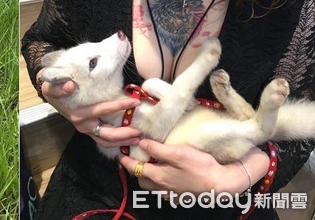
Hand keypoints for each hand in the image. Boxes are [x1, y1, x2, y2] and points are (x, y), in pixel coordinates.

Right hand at [38, 70, 142, 147]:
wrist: (51, 93)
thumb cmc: (54, 87)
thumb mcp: (51, 85)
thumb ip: (58, 87)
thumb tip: (69, 86)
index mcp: (78, 114)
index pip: (102, 110)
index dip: (119, 106)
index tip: (135, 101)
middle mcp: (83, 125)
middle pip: (107, 134)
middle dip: (124, 133)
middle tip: (140, 131)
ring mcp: (86, 130)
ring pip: (106, 142)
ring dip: (122, 142)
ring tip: (137, 139)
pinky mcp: (89, 131)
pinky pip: (104, 141)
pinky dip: (116, 143)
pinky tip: (128, 140)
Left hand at [118, 139, 268, 194]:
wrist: (221, 184)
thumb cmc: (200, 167)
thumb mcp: (178, 153)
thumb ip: (157, 149)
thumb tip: (141, 143)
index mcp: (158, 177)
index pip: (134, 168)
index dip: (125, 160)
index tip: (119, 152)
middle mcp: (161, 188)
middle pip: (140, 179)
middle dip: (134, 169)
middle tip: (134, 156)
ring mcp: (171, 194)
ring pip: (151, 186)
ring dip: (147, 176)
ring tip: (150, 164)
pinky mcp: (180, 196)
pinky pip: (163, 191)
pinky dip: (159, 183)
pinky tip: (166, 175)